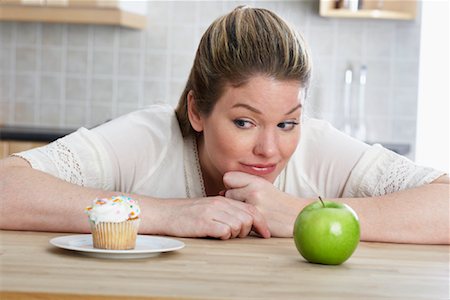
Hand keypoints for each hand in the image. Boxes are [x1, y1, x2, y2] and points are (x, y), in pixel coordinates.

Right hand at [156, 196, 270, 239]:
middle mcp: (219, 204)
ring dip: (235, 234)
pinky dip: (224, 236)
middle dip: (249, 231)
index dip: (262, 222)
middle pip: (248, 218)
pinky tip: (215, 235)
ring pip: (239, 225)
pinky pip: (225, 231)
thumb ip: (226, 212)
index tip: (265, 233)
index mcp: (223, 200)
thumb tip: (245, 223)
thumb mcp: (209, 208)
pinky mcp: (203, 223)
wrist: (164, 213)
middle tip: (238, 236)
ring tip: (223, 235)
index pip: (251, 209)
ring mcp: (211, 212)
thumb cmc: (186, 214)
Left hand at [223, 171, 304, 236]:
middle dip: (233, 201)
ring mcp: (255, 203)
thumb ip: (243, 186)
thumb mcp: (263, 188)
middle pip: (227, 193)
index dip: (231, 186)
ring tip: (251, 214)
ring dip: (238, 212)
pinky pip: (239, 218)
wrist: (298, 215)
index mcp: (256, 179)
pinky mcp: (257, 218)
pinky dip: (243, 222)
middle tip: (247, 206)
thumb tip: (220, 193)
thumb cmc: (278, 203)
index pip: (228, 177)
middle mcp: (254, 189)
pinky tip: (253, 222)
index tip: (239, 193)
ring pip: (231, 206)